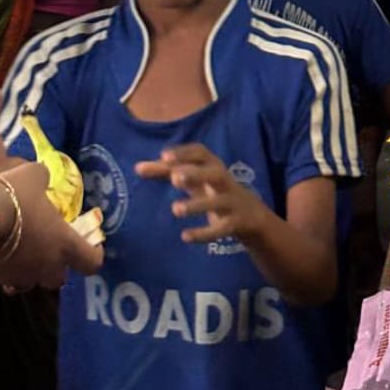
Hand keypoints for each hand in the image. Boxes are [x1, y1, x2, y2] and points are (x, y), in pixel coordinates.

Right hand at [0, 158, 104, 288]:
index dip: (94, 254)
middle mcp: (45, 267)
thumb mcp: (34, 176)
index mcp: (64, 245)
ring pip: (29, 281)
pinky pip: (2, 278)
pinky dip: (3, 269)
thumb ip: (43, 179)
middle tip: (50, 249)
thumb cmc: (13, 198)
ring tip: (21, 253)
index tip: (91, 244)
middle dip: (57, 266)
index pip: (92, 262)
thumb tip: (42, 177)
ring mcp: (18, 276)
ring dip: (29, 271)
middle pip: (58, 278)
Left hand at [136, 144, 268, 244]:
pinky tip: (186, 236)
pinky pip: (222, 228)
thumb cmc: (214, 191)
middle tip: (175, 178)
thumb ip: (167, 172)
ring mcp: (232, 202)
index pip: (202, 153)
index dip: (185, 153)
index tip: (165, 156)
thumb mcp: (194, 180)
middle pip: (215, 173)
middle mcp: (225, 181)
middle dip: (197, 174)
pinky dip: (204, 233)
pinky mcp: (236, 223)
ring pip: (218, 201)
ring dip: (197, 205)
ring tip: (175, 210)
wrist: (252, 216)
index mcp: (213, 167)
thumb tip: (137, 167)